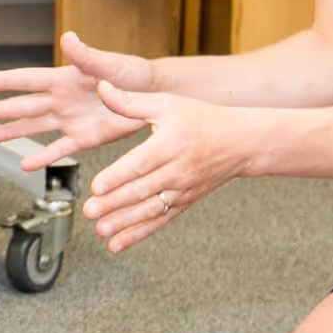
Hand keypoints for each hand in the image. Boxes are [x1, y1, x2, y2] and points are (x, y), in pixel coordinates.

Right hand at [0, 32, 158, 167]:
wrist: (153, 96)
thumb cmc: (132, 74)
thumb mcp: (110, 63)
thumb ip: (87, 55)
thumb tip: (69, 37)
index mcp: (65, 78)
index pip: (28, 79)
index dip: (5, 81)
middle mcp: (62, 99)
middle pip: (23, 105)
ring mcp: (70, 119)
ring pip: (34, 127)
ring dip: (12, 132)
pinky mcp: (84, 138)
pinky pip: (59, 149)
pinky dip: (42, 157)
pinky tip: (26, 164)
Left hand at [77, 81, 252, 252]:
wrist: (241, 142)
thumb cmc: (204, 120)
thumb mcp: (167, 103)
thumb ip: (130, 102)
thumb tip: (101, 88)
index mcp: (171, 144)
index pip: (141, 164)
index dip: (118, 177)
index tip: (97, 186)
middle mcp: (178, 170)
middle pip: (142, 190)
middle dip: (114, 203)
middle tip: (90, 211)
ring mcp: (182, 189)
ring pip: (149, 210)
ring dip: (123, 223)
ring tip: (101, 230)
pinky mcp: (184, 202)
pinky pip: (160, 221)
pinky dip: (139, 234)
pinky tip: (118, 244)